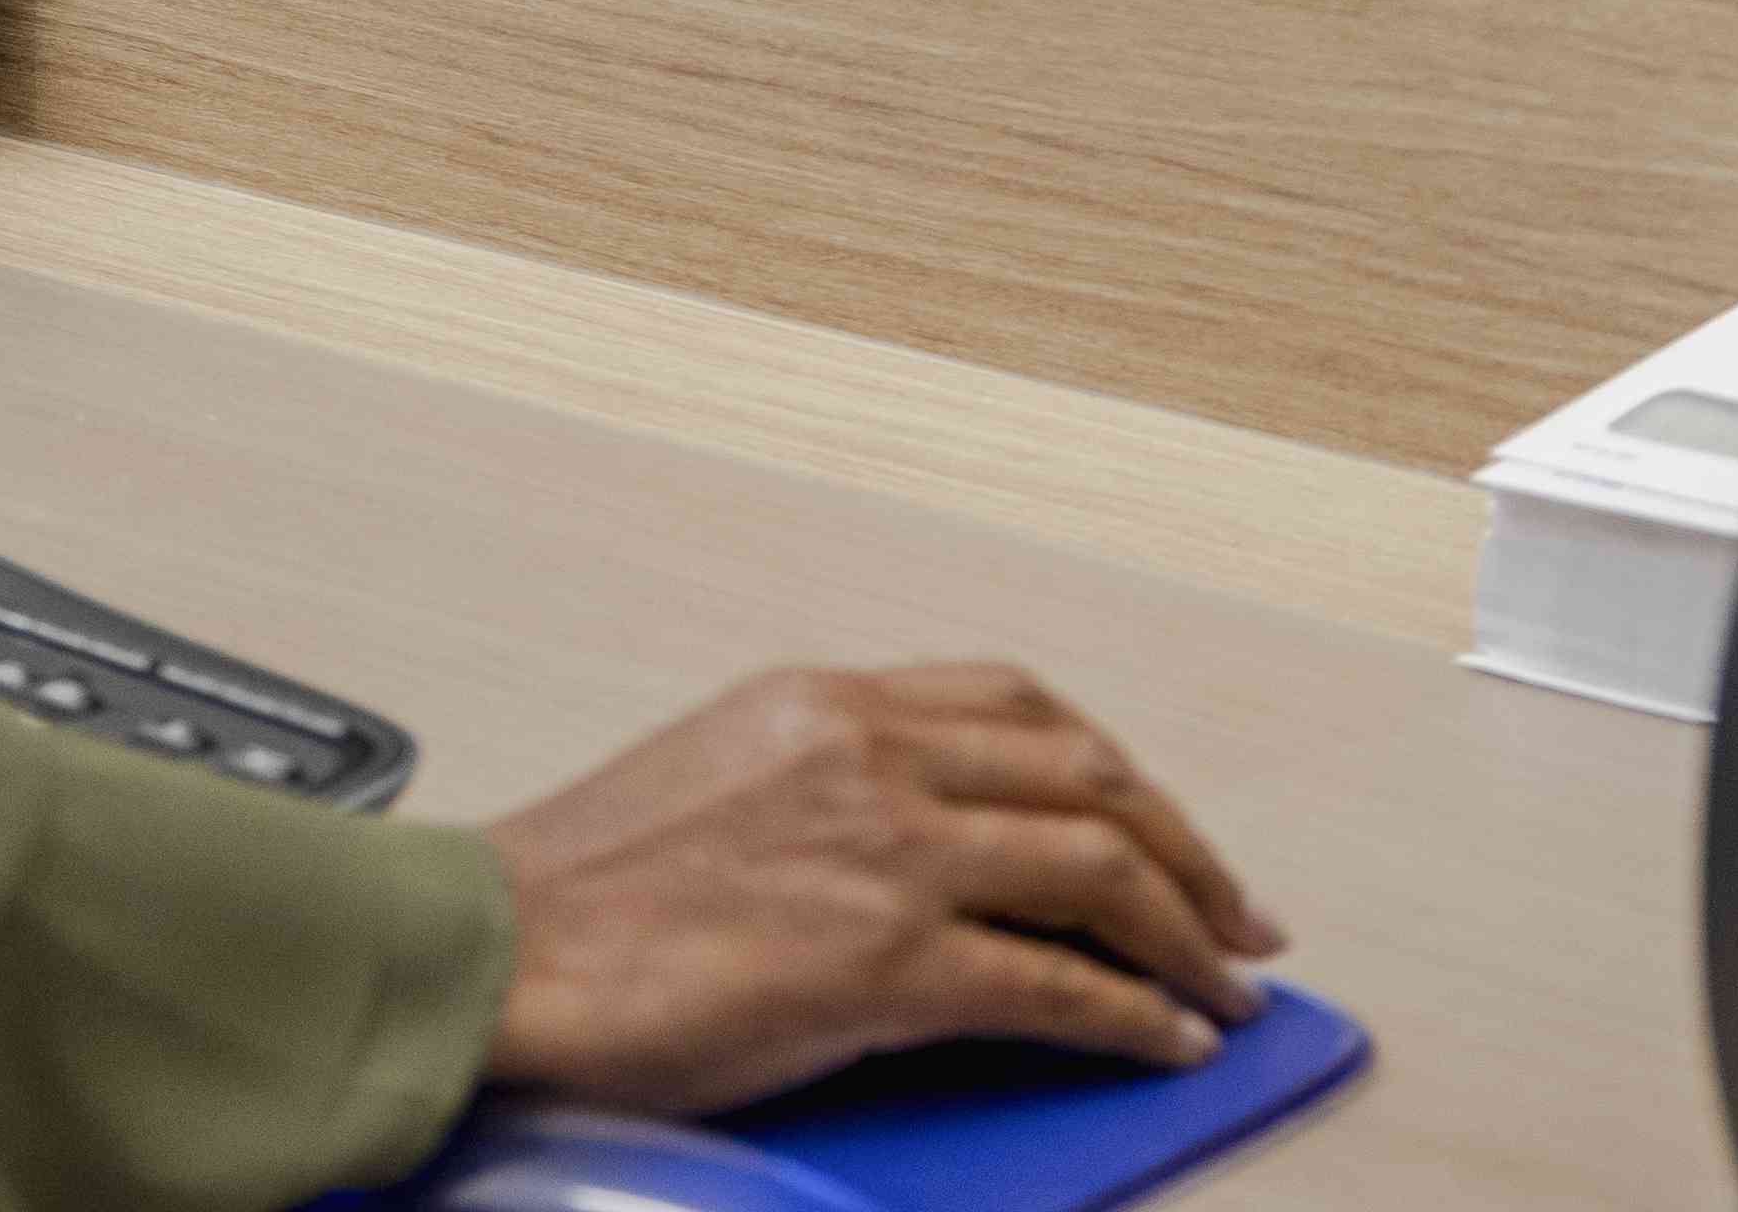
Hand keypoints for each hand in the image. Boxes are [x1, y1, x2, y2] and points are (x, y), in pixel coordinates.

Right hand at [484, 663, 1282, 1110]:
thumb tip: (927, 840)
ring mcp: (886, 851)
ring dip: (1187, 931)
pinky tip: (1166, 1037)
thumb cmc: (580, 891)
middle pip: (1090, 774)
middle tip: (1239, 910)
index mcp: (828, 701)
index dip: (1117, 768)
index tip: (1160, 820)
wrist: (498, 953)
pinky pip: (1055, 983)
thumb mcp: (719, 775)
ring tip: (1228, 981)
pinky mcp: (885, 961)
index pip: (1021, 705)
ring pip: (1099, 866)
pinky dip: (1131, 1012)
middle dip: (1187, 846)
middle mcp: (871, 752)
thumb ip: (828, 782)